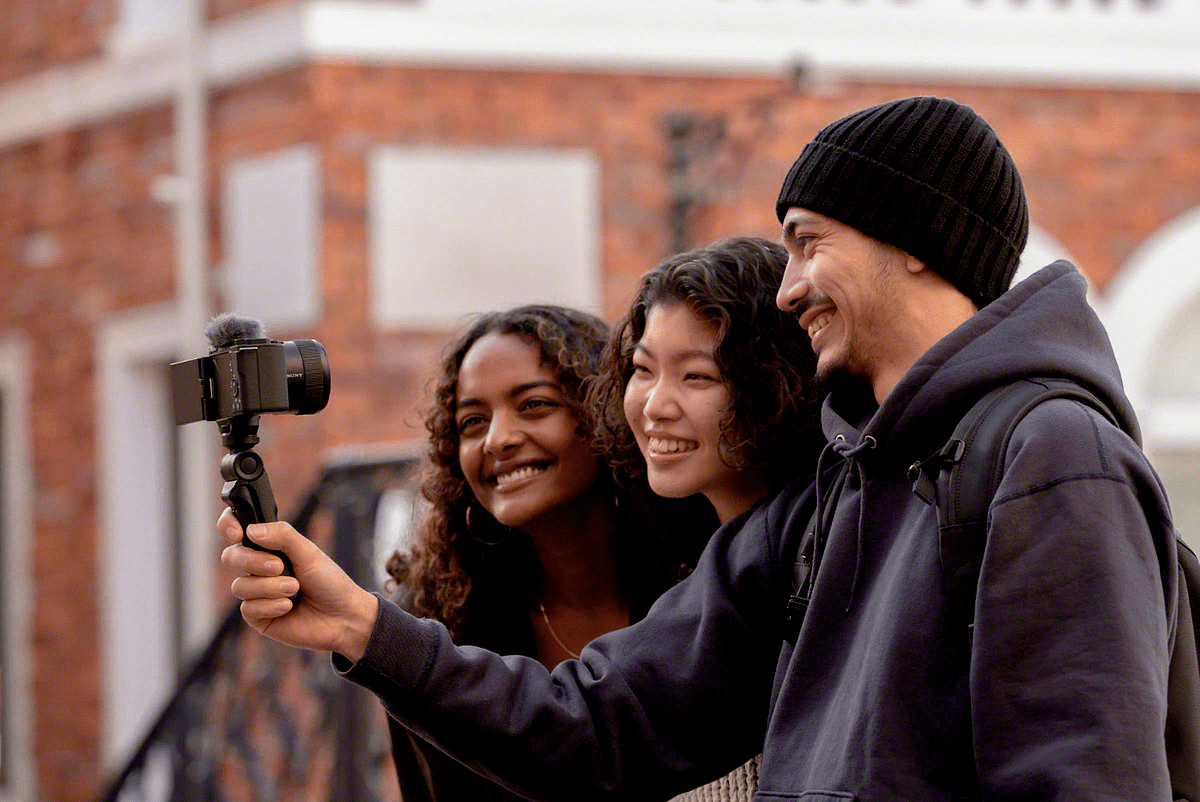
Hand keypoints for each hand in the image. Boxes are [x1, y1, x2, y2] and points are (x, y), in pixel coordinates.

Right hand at [218, 508, 377, 661]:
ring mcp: (256, 593)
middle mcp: (258, 568)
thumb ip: (282, 536)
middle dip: (253, 561)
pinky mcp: (258, 617)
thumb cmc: (329, 582)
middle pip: (232, 556)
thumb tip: (250, 530)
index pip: (237, 529)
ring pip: (239, 586)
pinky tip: (289, 606)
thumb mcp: (309, 552)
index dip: (228, 526)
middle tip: (279, 566)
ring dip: (269, 587)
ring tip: (294, 589)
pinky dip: (271, 605)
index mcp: (270, 547)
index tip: (237, 533)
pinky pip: (248, 608)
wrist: (343, 617)